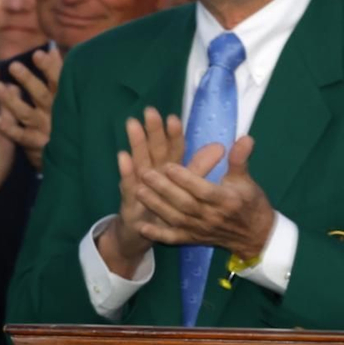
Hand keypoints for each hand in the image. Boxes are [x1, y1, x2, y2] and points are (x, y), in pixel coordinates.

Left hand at [0, 46, 61, 170]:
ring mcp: (46, 129)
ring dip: (12, 101)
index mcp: (63, 98)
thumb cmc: (66, 117)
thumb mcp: (65, 95)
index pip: (58, 80)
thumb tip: (52, 47)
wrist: (73, 153)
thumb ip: (58, 72)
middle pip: (41, 95)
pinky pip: (21, 136)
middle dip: (28, 80)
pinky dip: (10, 129)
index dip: (49, 68)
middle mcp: (55, 113)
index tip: (38, 54)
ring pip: (27, 114)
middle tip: (14, 66)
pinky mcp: (38, 144)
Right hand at [99, 107, 184, 276]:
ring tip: (133, 125)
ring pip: (139, 161)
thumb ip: (200, 167)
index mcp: (166, 169)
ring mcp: (138, 185)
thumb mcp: (185, 190)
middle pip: (154, 149)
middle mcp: (151, 173)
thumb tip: (220, 147)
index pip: (172, 148)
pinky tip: (123, 157)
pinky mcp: (129, 201)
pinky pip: (128, 186)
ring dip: (136, 144)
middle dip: (152, 130)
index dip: (174, 134)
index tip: (175, 117)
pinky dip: (127, 172)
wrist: (138, 233)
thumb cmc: (166, 210)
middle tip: (151, 111)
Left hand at [133, 135, 275, 256]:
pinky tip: (141, 227)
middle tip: (145, 173)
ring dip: (156, 206)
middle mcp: (212, 217)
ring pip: (176, 219)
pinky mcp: (193, 239)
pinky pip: (174, 239)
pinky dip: (158, 234)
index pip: (203, 190)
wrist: (255, 236)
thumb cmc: (250, 203)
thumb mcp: (247, 180)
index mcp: (226, 200)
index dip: (186, 179)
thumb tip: (245, 138)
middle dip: (164, 189)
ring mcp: (201, 229)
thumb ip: (240, 159)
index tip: (168, 165)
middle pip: (185, 203)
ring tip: (138, 191)